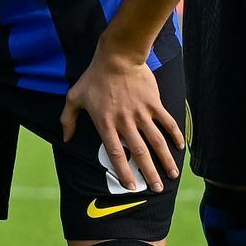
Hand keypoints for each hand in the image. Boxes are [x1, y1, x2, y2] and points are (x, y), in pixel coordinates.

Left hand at [61, 47, 183, 194]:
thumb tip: (65, 139)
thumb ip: (68, 120)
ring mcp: (142, 113)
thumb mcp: (74, 97)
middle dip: (149, 173)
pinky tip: (180, 147)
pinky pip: (167, 122)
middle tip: (156, 188)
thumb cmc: (94, 78)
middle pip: (140, 153)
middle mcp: (125, 122)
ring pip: (157, 141)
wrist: (117, 57)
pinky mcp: (154, 104)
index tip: (131, 186)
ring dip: (166, 160)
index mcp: (106, 123)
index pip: (116, 153)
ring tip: (172, 175)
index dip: (123, 171)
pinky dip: (175, 135)